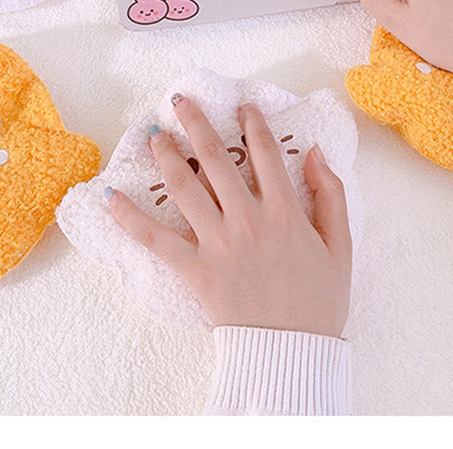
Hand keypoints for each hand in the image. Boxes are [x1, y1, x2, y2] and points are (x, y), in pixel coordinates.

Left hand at [107, 96, 351, 337]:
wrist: (292, 352)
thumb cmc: (320, 299)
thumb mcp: (341, 245)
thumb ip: (331, 194)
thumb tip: (316, 152)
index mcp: (286, 210)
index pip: (265, 152)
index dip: (253, 122)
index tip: (243, 105)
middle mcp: (248, 218)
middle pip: (216, 158)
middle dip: (196, 123)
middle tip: (179, 101)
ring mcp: (218, 243)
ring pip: (184, 187)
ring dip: (165, 156)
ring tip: (151, 134)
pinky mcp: (195, 270)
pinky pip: (156, 240)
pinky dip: (130, 218)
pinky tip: (111, 197)